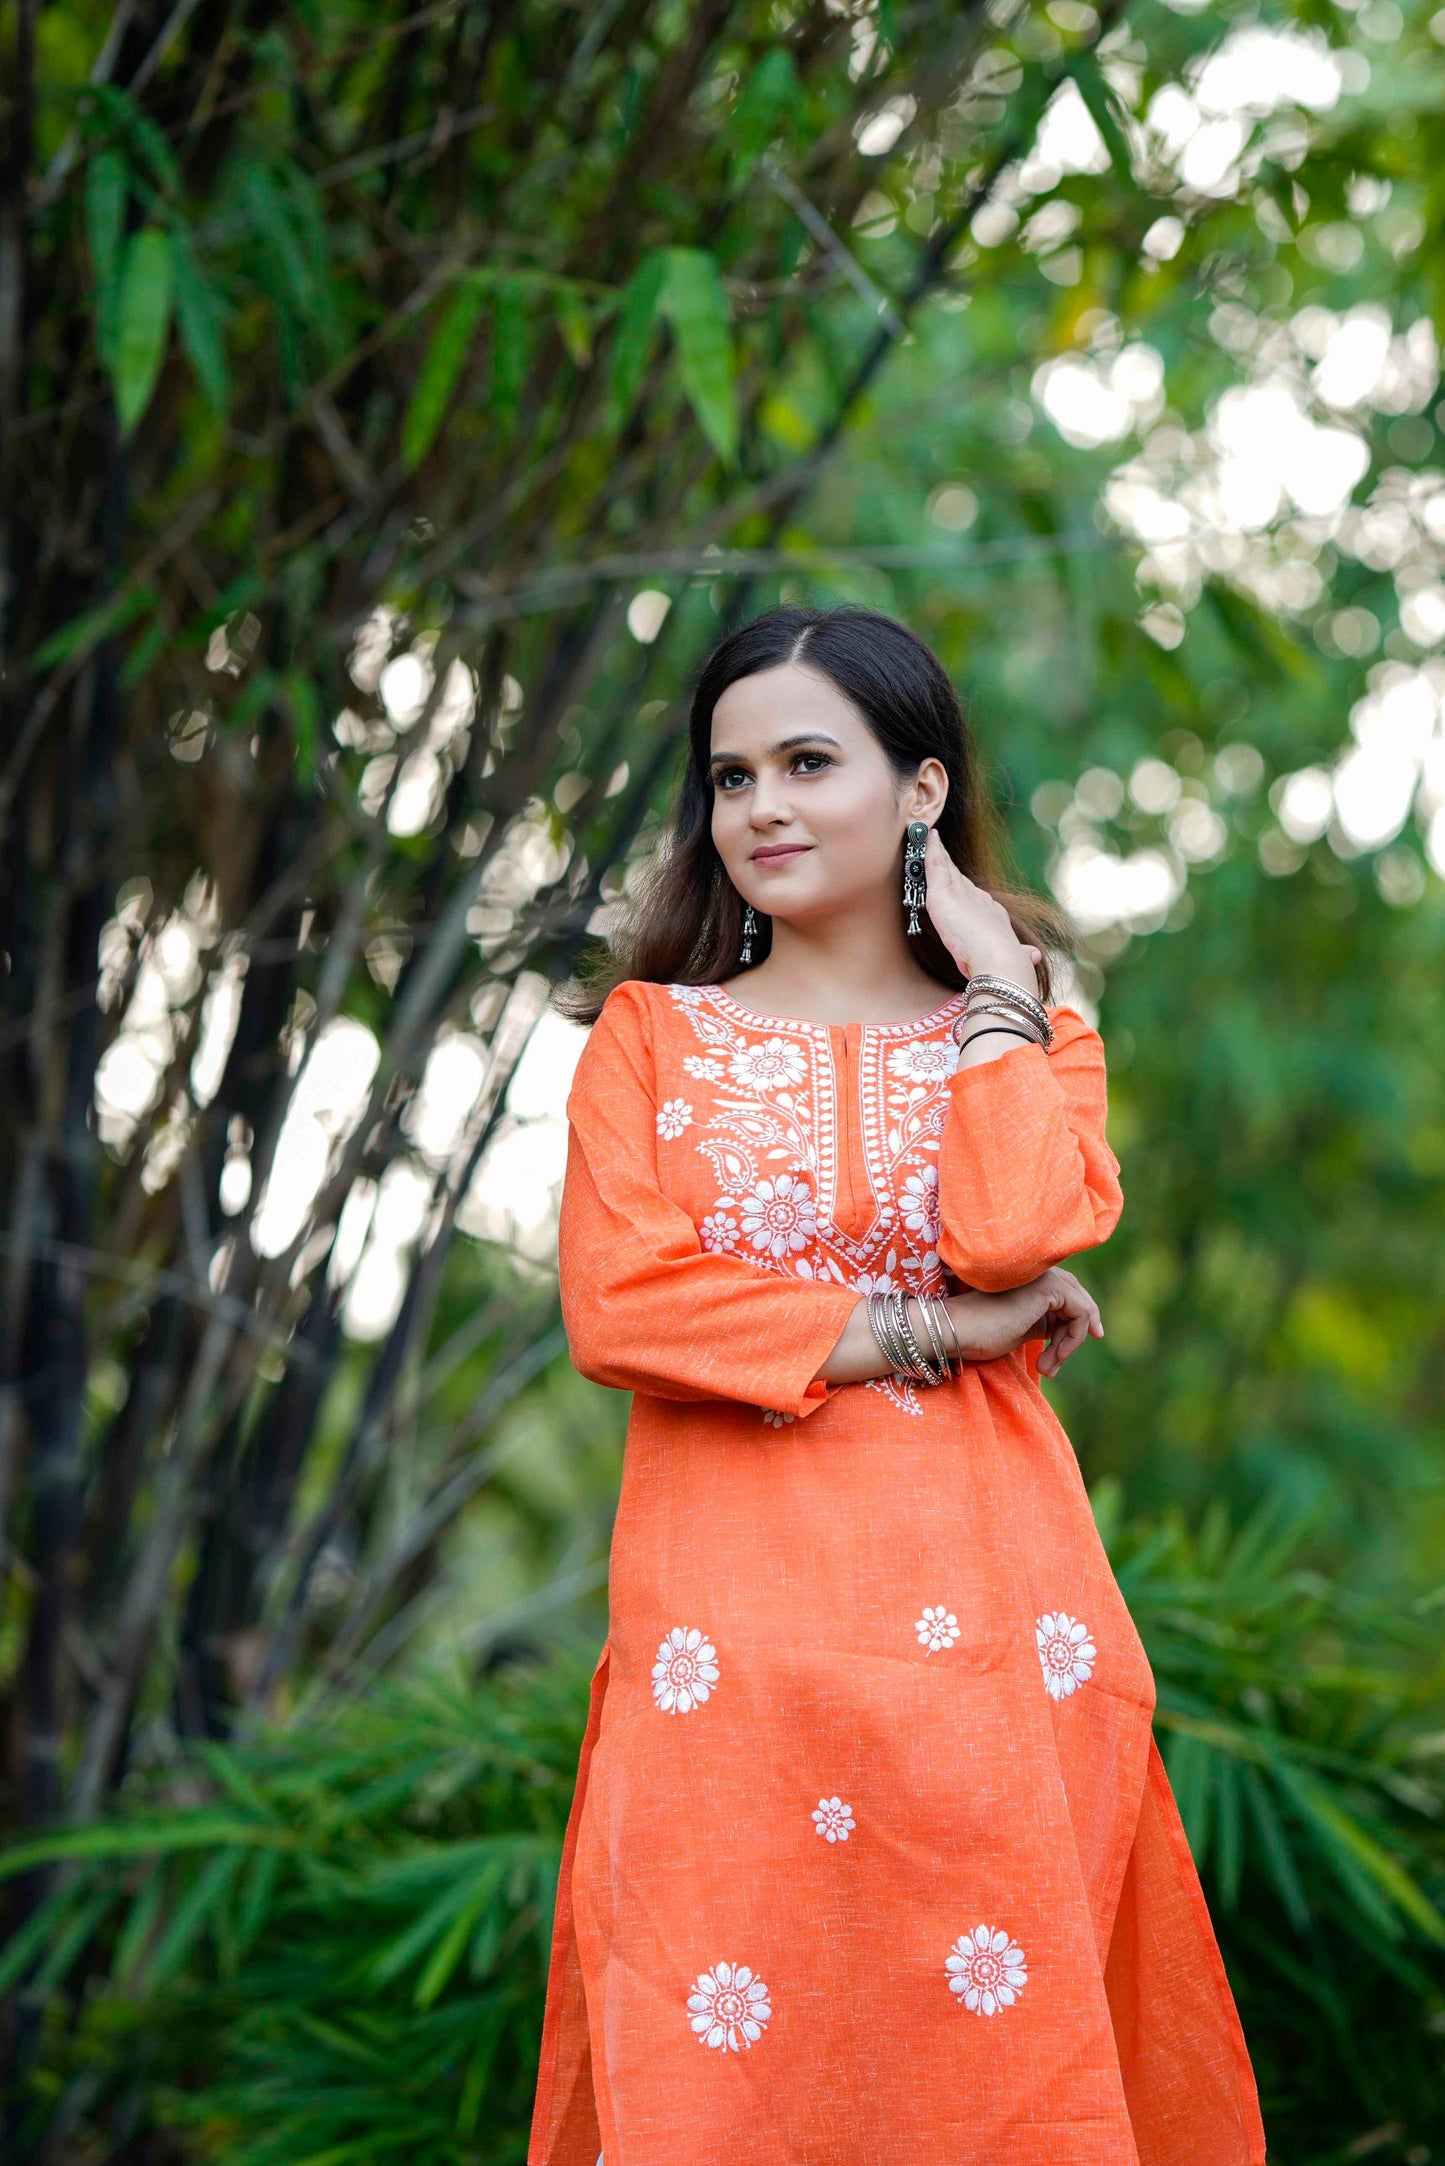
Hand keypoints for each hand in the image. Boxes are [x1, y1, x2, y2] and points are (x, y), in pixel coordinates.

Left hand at [923, 829, 1040, 988]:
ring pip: (946, 867)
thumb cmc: (1007, 963)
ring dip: (938, 852)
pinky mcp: (943, 894)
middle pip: (959, 877)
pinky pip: (934, 867)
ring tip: (930, 839)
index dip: (964, 885)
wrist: (1000, 959)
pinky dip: (930, 852)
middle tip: (939, 848)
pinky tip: (927, 840)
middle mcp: (978, 898)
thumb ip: (1023, 953)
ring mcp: (961, 893)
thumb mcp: (1015, 956)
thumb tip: (1034, 956)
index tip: (958, 876)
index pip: (974, 895)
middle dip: (949, 863)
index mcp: (992, 913)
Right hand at [945, 1268, 1102, 1377]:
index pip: (1065, 1297)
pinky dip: (1074, 1338)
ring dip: (1070, 1343)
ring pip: (1081, 1309)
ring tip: (1046, 1368)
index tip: (1062, 1356)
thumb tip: (1063, 1331)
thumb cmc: (979, 1334)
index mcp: (1029, 1279)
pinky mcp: (1048, 1287)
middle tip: (1055, 1365)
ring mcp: (1044, 1276)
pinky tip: (1054, 1355)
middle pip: (1077, 1299)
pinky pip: (1081, 1313)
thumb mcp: (1019, 1329)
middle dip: (1075, 1334)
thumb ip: (1042, 1324)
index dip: (1072, 1325)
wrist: (956, 1330)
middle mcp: (1038, 1272)